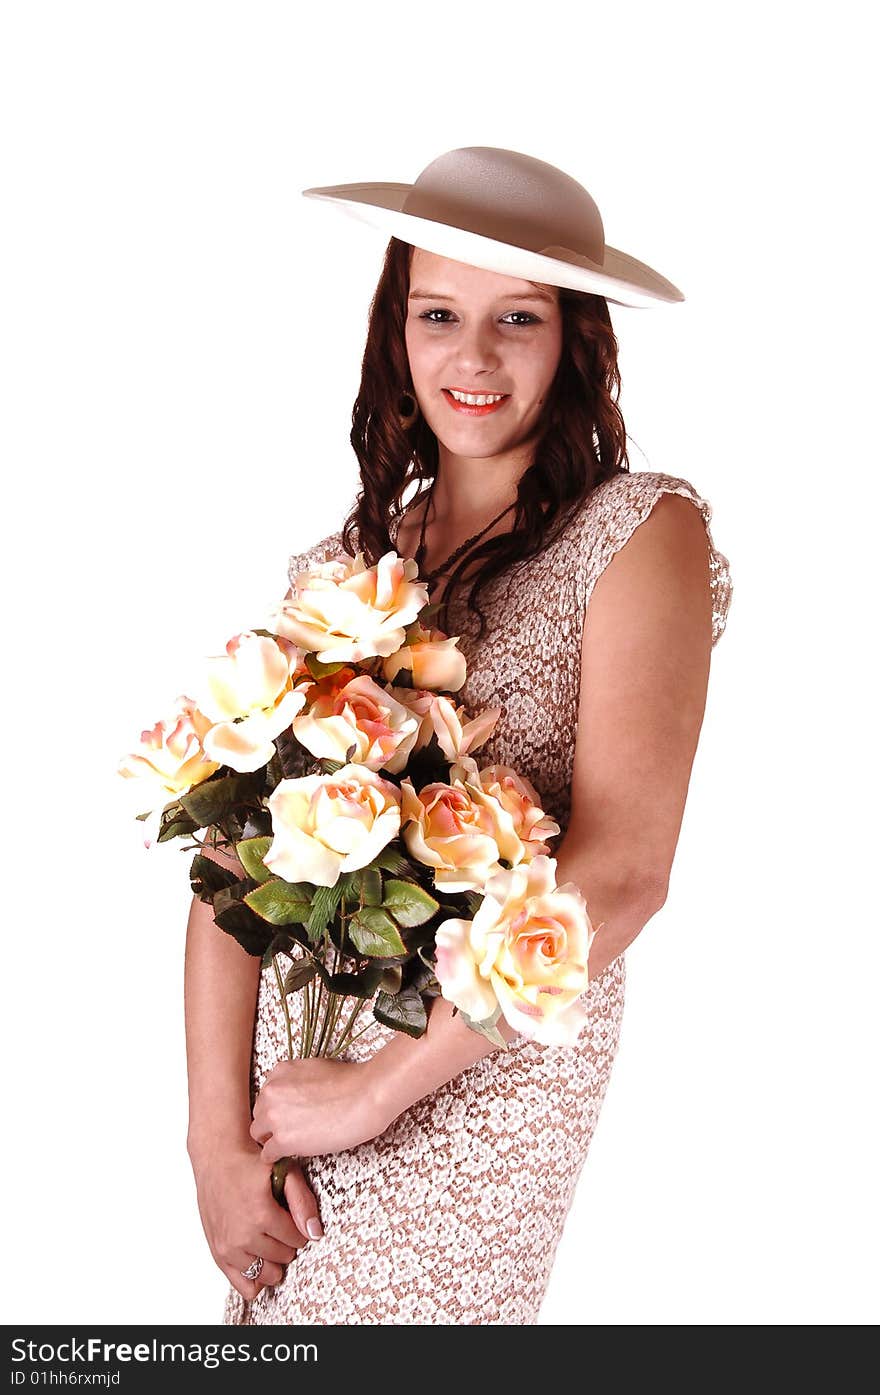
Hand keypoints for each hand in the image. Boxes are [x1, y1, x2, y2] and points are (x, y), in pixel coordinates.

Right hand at [191, 1139, 323, 1300]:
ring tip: (269, 1238)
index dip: (300, 1228)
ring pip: (266, 1274)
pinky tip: (259, 1258)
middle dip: (287, 1243)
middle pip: (283, 1258)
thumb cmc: (250, 1162)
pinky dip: (256, 1278)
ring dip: (273, 1259)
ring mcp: (228, 1248)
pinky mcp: (218, 1253)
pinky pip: (244, 1286)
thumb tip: (315, 1234)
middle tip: (280, 1224)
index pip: (297, 1240)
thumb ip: (303, 1201)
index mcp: (261, 1215)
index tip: (292, 1215)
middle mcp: (242, 1236)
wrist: (216, 1157)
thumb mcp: (284, 1171)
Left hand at [250, 1057, 388, 1161]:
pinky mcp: (283, 1140)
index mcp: (280, 1071)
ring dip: (272, 1140)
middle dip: (272, 1123)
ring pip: (259, 1135)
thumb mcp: (314, 1067)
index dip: (277, 1107)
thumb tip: (292, 1097)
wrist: (365, 1097)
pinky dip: (277, 1157)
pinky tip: (290, 1155)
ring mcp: (275, 1116)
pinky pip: (268, 1154)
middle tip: (291, 1131)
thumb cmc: (350, 1082)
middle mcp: (272, 1092)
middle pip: (259, 1114)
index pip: (266, 1095)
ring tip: (291, 1143)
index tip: (288, 1115)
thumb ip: (295, 1080)